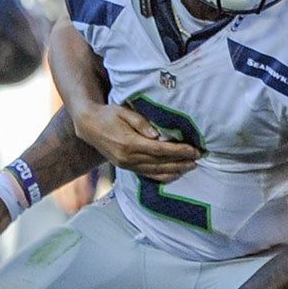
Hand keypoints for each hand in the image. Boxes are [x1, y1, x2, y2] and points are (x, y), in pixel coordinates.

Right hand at [75, 102, 199, 181]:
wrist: (88, 126)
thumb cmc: (108, 114)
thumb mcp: (124, 112)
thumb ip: (141, 123)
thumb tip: (158, 135)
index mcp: (129, 143)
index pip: (160, 150)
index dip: (179, 151)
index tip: (194, 150)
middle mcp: (128, 157)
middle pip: (160, 163)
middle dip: (181, 162)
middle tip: (198, 159)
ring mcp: (126, 165)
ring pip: (155, 171)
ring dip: (175, 170)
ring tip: (190, 167)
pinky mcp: (125, 167)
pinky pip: (146, 175)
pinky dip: (162, 176)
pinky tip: (174, 174)